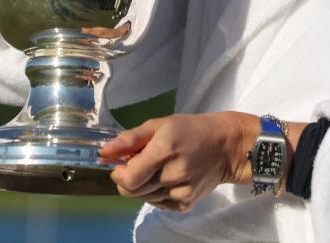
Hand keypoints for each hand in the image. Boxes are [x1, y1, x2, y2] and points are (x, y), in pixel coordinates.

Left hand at [100, 112, 256, 211]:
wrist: (226, 147)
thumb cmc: (191, 130)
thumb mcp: (160, 124)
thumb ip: (130, 139)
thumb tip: (103, 153)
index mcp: (165, 150)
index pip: (129, 177)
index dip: (119, 172)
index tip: (122, 163)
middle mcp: (173, 175)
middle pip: (132, 191)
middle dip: (128, 179)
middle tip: (139, 164)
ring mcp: (181, 193)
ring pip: (143, 198)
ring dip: (142, 186)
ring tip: (156, 169)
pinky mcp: (186, 204)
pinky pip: (158, 204)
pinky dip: (155, 193)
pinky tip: (166, 179)